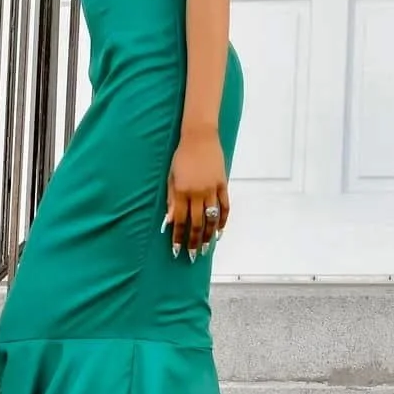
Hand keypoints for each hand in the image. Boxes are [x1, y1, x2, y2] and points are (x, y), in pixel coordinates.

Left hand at [165, 125, 229, 258]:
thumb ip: (171, 199)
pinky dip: (223, 221)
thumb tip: (169, 220)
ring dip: (208, 236)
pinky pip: (224, 207)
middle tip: (192, 256)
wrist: (199, 138)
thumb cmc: (181, 157)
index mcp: (181, 191)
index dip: (178, 237)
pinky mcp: (223, 184)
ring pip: (211, 219)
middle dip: (193, 241)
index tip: (176, 250)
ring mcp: (212, 189)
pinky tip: (220, 232)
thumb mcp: (171, 177)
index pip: (179, 220)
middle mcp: (197, 193)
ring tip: (206, 248)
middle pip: (196, 224)